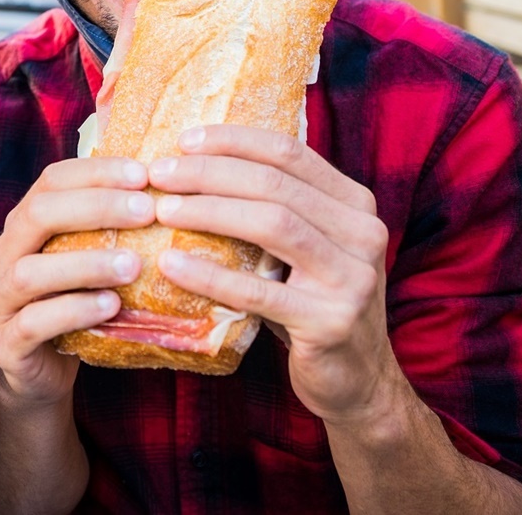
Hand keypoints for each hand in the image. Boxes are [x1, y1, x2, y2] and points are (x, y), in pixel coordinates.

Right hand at [0, 157, 153, 408]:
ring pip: (30, 272)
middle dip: (95, 207)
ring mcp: (0, 300)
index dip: (97, 172)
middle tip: (147, 211)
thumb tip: (170, 188)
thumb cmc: (76, 305)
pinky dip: (74, 310)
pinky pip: (34, 323)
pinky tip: (111, 306)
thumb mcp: (91, 260)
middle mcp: (4, 255)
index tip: (144, 175)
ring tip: (134, 265)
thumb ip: (111, 228)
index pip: (52, 181)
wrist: (44, 373)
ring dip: (86, 264)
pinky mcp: (7, 343)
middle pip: (38, 214)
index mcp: (23, 225)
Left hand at [148, 125, 402, 425]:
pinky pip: (259, 291)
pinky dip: (210, 275)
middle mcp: (363, 232)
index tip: (183, 140)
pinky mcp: (330, 322)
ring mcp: (352, 278)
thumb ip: (278, 208)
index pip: (290, 152)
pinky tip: (171, 265)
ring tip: (163, 210)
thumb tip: (200, 163)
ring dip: (209, 212)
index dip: (234, 141)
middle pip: (276, 184)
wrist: (356, 381)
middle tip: (158, 173)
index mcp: (354, 203)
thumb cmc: (313, 305)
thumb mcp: (307, 249)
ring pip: (273, 224)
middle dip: (210, 173)